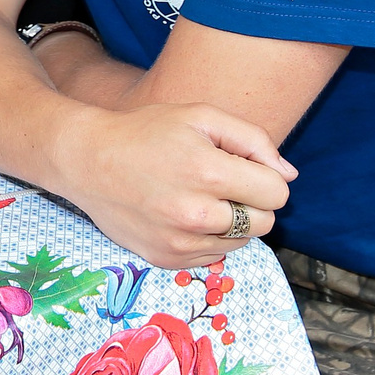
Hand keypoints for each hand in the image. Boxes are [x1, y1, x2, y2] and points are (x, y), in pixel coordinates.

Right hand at [45, 103, 297, 270]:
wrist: (85, 160)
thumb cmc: (146, 132)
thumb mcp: (200, 116)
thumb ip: (253, 140)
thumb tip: (289, 176)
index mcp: (208, 173)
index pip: (277, 193)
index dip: (264, 176)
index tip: (239, 166)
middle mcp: (196, 214)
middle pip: (265, 223)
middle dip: (252, 202)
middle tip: (220, 183)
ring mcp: (179, 241)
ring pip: (241, 242)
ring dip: (230, 222)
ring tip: (197, 198)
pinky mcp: (165, 258)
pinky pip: (212, 256)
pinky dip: (207, 238)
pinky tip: (181, 214)